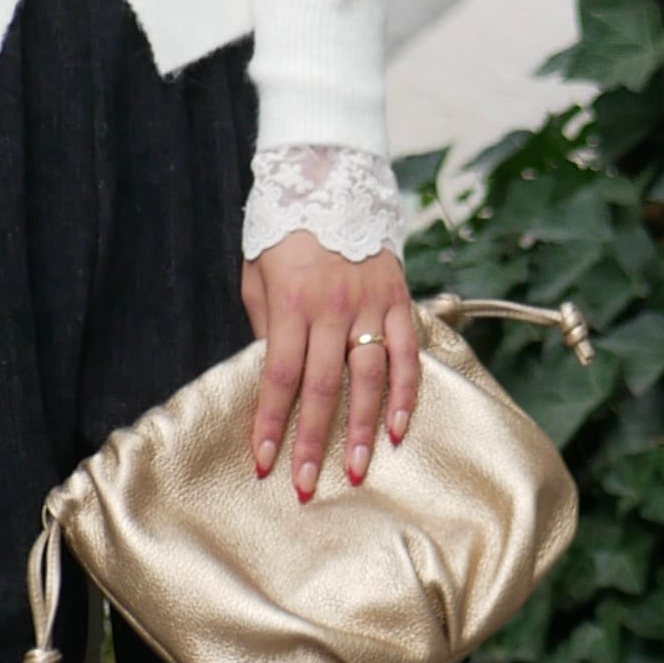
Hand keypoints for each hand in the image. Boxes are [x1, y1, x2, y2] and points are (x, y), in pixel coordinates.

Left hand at [242, 231, 417, 500]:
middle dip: (313, 442)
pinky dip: (405, 393)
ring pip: (368, 378)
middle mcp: (332, 308)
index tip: (263, 462)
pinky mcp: (399, 299)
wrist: (328, 176)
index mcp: (290, 304)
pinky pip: (406, 354)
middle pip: (322, 389)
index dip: (270, 423)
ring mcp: (370, 305)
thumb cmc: (282, 230)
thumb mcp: (256, 273)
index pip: (279, 377)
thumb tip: (274, 376)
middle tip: (307, 486)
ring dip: (361, 430)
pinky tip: (399, 429)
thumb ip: (265, 325)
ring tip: (356, 472)